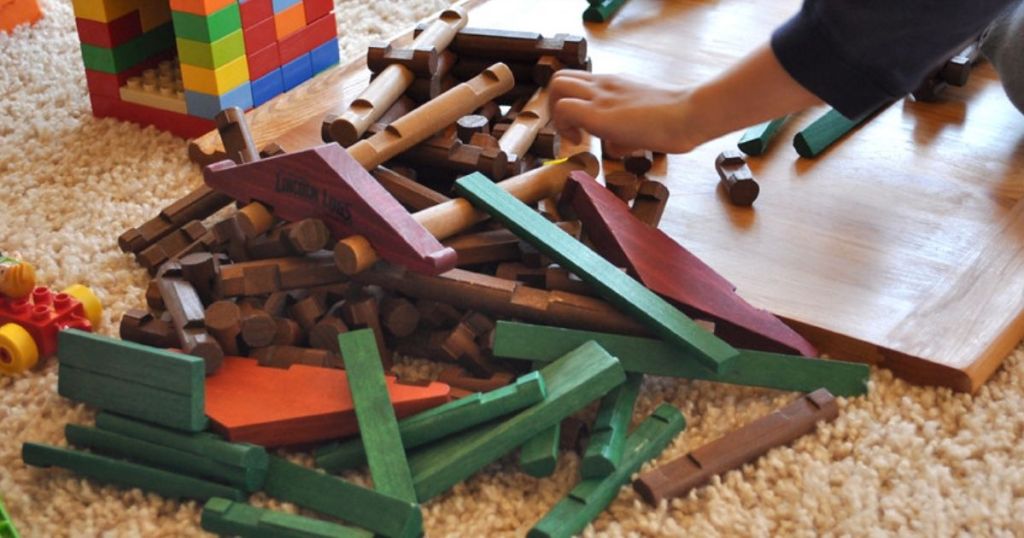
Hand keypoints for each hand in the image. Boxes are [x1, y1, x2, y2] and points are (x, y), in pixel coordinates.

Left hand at [547, 44, 822, 154]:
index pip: (577, 82)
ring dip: (556, 115)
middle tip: (572, 133)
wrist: (689, 114)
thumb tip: (615, 147)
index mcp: (614, 84)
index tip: (580, 131)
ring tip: (575, 138)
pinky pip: (564, 109)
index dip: (570, 105)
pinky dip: (564, 128)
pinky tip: (582, 144)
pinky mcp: (599, 113)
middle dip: (555, 108)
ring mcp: (601, 97)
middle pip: (560, 79)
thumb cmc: (676, 121)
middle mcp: (603, 85)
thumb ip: (625, 132)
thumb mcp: (645, 124)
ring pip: (556, 86)